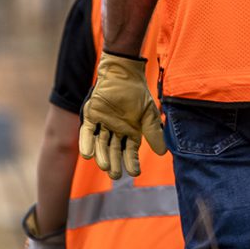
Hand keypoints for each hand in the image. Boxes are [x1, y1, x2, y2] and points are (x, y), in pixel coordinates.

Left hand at [79, 52, 164, 179]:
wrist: (123, 73)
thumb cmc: (137, 92)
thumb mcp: (148, 114)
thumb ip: (154, 133)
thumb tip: (163, 153)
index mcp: (130, 131)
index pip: (130, 151)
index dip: (131, 162)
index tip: (135, 173)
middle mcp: (116, 130)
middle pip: (113, 151)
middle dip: (114, 163)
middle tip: (115, 175)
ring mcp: (103, 124)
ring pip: (100, 144)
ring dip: (101, 156)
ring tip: (104, 166)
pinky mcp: (91, 116)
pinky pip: (88, 132)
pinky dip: (86, 143)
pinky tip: (87, 155)